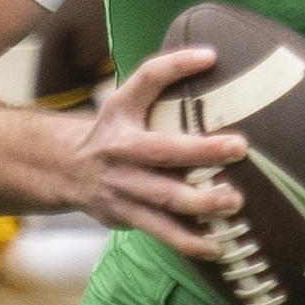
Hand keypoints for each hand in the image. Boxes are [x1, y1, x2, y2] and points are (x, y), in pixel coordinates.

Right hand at [69, 46, 247, 261]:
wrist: (65, 169)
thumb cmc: (113, 130)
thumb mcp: (126, 100)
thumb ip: (161, 80)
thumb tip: (211, 56)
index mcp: (122, 115)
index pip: (147, 81)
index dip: (176, 66)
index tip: (210, 57)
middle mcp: (120, 152)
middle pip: (163, 151)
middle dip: (202, 151)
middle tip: (240, 148)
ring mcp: (123, 188)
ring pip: (165, 199)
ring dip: (201, 203)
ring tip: (233, 203)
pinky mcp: (127, 217)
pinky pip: (162, 232)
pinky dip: (190, 242)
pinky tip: (218, 247)